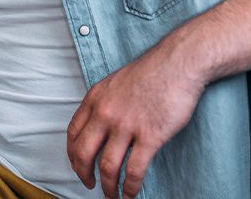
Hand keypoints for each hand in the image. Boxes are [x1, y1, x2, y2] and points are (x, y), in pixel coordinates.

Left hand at [66, 45, 204, 198]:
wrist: (177, 64)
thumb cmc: (150, 72)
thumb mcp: (114, 83)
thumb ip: (104, 103)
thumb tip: (99, 126)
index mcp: (94, 99)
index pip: (73, 133)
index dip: (72, 155)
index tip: (78, 165)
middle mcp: (105, 113)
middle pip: (83, 153)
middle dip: (83, 174)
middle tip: (89, 184)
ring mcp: (126, 125)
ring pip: (107, 166)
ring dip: (107, 186)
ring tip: (111, 195)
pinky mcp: (149, 136)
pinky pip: (133, 170)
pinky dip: (129, 187)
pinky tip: (131, 193)